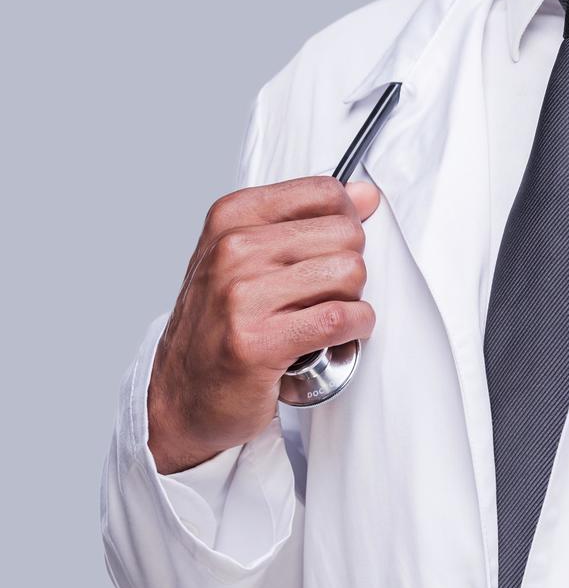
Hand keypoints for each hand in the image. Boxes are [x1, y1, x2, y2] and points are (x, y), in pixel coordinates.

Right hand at [147, 177, 381, 473]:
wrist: (184, 394)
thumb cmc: (221, 324)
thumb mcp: (252, 257)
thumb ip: (308, 220)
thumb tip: (366, 194)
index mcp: (231, 217)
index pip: (325, 192)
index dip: (346, 223)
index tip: (333, 250)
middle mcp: (232, 250)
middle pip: (346, 234)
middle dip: (349, 268)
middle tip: (326, 294)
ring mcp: (242, 296)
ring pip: (350, 274)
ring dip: (352, 301)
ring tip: (325, 315)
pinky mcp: (259, 342)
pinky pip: (342, 318)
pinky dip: (355, 329)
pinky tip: (338, 337)